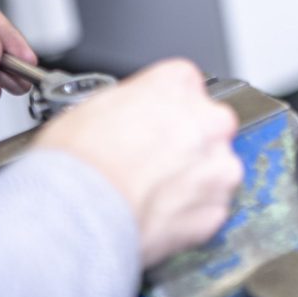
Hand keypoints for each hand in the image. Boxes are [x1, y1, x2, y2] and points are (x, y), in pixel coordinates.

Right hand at [33, 58, 243, 266]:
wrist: (78, 211)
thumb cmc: (78, 160)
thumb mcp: (97, 104)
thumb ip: (137, 101)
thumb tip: (135, 112)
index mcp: (178, 83)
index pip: (186, 84)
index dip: (167, 107)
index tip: (156, 122)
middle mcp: (209, 119)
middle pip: (210, 124)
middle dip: (190, 142)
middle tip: (154, 160)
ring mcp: (218, 165)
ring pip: (217, 167)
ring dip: (195, 178)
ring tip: (154, 192)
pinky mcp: (217, 206)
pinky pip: (211, 206)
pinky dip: (192, 213)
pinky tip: (159, 213)